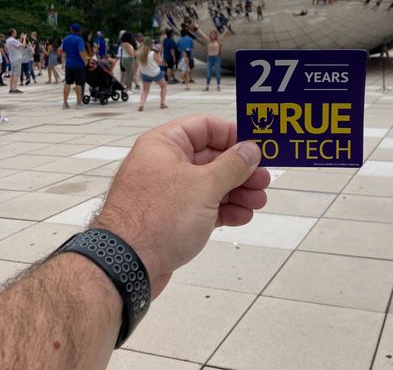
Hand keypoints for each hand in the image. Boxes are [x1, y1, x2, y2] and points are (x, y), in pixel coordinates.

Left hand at [92, 116, 268, 298]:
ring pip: (209, 184)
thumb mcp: (204, 186)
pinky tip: (242, 216)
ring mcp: (168, 192)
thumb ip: (232, 165)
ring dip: (236, 191)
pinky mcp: (171, 218)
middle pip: (211, 157)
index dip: (233, 135)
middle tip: (264, 180)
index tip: (256, 147)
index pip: (205, 127)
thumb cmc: (160, 217)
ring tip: (259, 201)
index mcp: (165, 144)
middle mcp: (165, 164)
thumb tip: (251, 149)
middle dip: (240, 169)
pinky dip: (223, 209)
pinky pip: (203, 206)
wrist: (125, 266)